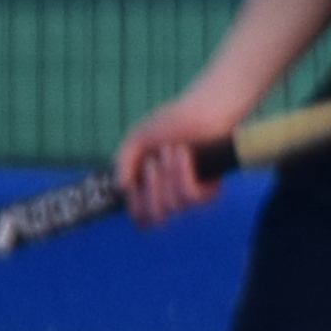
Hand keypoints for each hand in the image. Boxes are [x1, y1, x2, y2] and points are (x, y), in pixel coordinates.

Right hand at [112, 92, 245, 225]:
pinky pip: (191, 197)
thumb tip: (121, 188)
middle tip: (152, 164)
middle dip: (151, 190)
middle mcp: (168, 196)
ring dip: (168, 174)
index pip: (141, 217)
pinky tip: (184, 152)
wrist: (201, 113)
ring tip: (170, 150)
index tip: (131, 190)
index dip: (135, 210)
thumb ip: (124, 163)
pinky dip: (183, 172)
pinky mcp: (209, 192)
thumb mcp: (137, 141)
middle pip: (156, 217)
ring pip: (173, 205)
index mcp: (148, 188)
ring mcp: (189, 196)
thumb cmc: (169, 124)